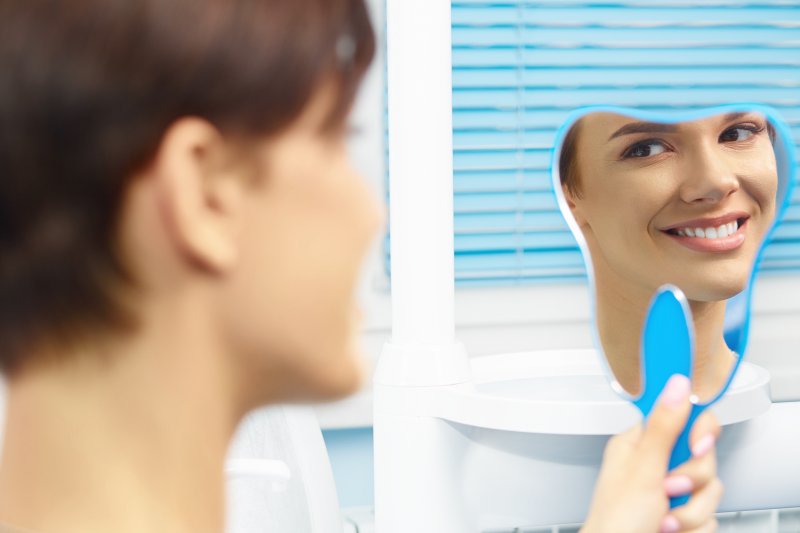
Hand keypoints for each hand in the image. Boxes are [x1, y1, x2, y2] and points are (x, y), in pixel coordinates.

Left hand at [581, 375, 722, 532]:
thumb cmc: (614, 522)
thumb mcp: (642, 469)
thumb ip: (664, 427)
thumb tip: (676, 385)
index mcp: (639, 444)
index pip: (682, 417)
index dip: (698, 430)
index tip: (697, 445)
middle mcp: (656, 464)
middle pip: (703, 456)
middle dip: (691, 480)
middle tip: (668, 488)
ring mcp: (672, 491)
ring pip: (710, 489)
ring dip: (689, 511)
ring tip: (662, 518)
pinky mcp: (684, 515)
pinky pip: (710, 516)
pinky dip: (692, 528)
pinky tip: (670, 530)